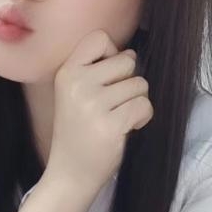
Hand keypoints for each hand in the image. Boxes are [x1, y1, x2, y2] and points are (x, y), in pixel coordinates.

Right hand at [45, 29, 153, 197]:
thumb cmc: (79, 131)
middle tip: (114, 104)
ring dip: (136, 102)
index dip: (113, 53)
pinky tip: (127, 128)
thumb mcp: (75, 93)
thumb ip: (96, 70)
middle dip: (129, 82)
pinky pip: (144, 105)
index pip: (100, 38)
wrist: (69, 174)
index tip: (107, 76)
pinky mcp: (111, 124)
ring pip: (140, 84)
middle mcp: (78, 84)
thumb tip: (132, 54)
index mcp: (67, 72)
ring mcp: (93, 104)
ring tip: (118, 118)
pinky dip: (142, 118)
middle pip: (127, 61)